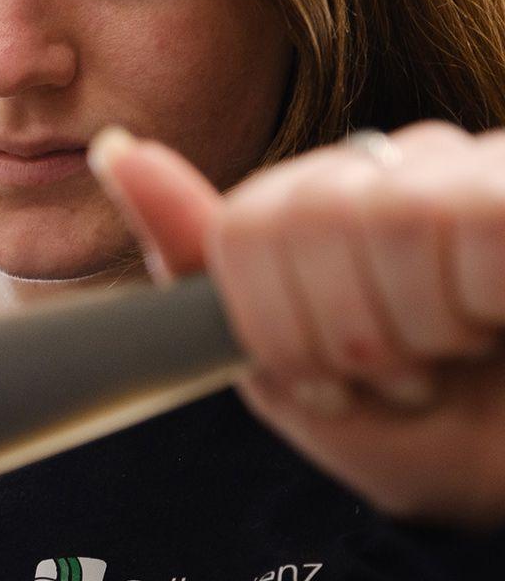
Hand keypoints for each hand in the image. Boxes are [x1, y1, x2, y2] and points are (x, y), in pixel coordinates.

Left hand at [90, 121, 504, 529]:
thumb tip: (114, 149)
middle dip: (341, 332)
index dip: (273, 324)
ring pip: (386, 216)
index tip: (328, 378)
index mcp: (332, 202)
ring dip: (418, 324)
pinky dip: (476, 300)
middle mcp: (405, 166)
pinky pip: (470, 220)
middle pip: (301, 216)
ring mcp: (477, 167)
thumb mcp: (283, 364)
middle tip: (399, 376)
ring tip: (459, 350)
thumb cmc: (425, 430)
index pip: (242, 228)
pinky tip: (500, 318)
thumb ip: (199, 258)